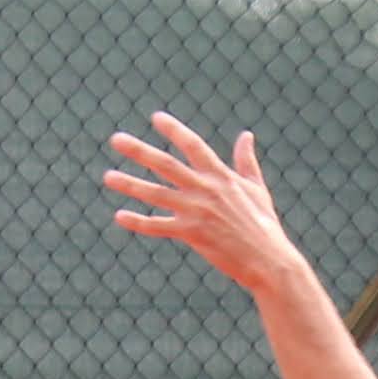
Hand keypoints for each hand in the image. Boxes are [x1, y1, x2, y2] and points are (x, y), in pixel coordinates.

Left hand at [105, 115, 306, 296]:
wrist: (269, 260)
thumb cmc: (264, 225)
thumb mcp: (257, 188)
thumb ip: (246, 161)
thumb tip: (246, 135)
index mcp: (221, 176)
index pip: (193, 145)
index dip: (174, 130)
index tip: (156, 118)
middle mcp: (206, 189)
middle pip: (166, 164)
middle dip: (139, 151)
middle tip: (116, 139)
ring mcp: (197, 211)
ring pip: (156, 194)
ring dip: (130, 184)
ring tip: (108, 176)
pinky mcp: (192, 234)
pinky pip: (158, 226)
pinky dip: (138, 222)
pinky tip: (120, 216)